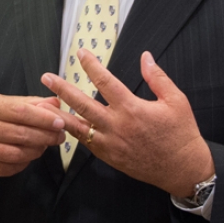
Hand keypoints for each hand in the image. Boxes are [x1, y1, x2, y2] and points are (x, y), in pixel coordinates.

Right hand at [0, 94, 66, 176]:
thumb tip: (54, 104)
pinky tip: (28, 156)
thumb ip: (30, 103)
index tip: (60, 122)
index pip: (21, 112)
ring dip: (37, 151)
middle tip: (59, 135)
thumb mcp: (2, 101)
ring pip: (17, 154)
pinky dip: (23, 163)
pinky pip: (8, 168)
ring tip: (44, 145)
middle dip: (46, 136)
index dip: (43, 118)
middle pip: (22, 135)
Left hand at [41, 50, 213, 197]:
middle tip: (46, 78)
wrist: (182, 168)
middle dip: (62, 88)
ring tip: (41, 105)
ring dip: (58, 113)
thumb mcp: (176, 101)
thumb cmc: (181, 133)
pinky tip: (63, 124)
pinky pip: (85, 142)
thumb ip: (157, 78)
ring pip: (77, 127)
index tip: (80, 53)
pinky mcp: (108, 156)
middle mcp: (116, 125)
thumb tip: (145, 57)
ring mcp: (109, 143)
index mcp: (132, 108)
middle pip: (82, 103)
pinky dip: (73, 132)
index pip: (105, 81)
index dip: (91, 65)